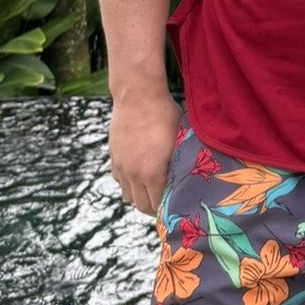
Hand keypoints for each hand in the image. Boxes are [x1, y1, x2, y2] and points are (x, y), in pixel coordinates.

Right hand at [109, 88, 182, 216]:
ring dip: (139, 197)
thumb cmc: (165, 114)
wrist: (138, 95)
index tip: (176, 207)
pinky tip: (139, 175)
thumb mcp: (179, 139)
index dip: (168, 209)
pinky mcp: (113, 157)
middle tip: (166, 204)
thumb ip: (181, 161)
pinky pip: (119, 180)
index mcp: (152, 172)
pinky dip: (128, 183)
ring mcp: (121, 166)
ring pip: (128, 195)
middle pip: (141, 205)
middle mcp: (133, 174)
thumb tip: (191, 174)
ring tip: (151, 191)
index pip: (158, 204)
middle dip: (154, 208)